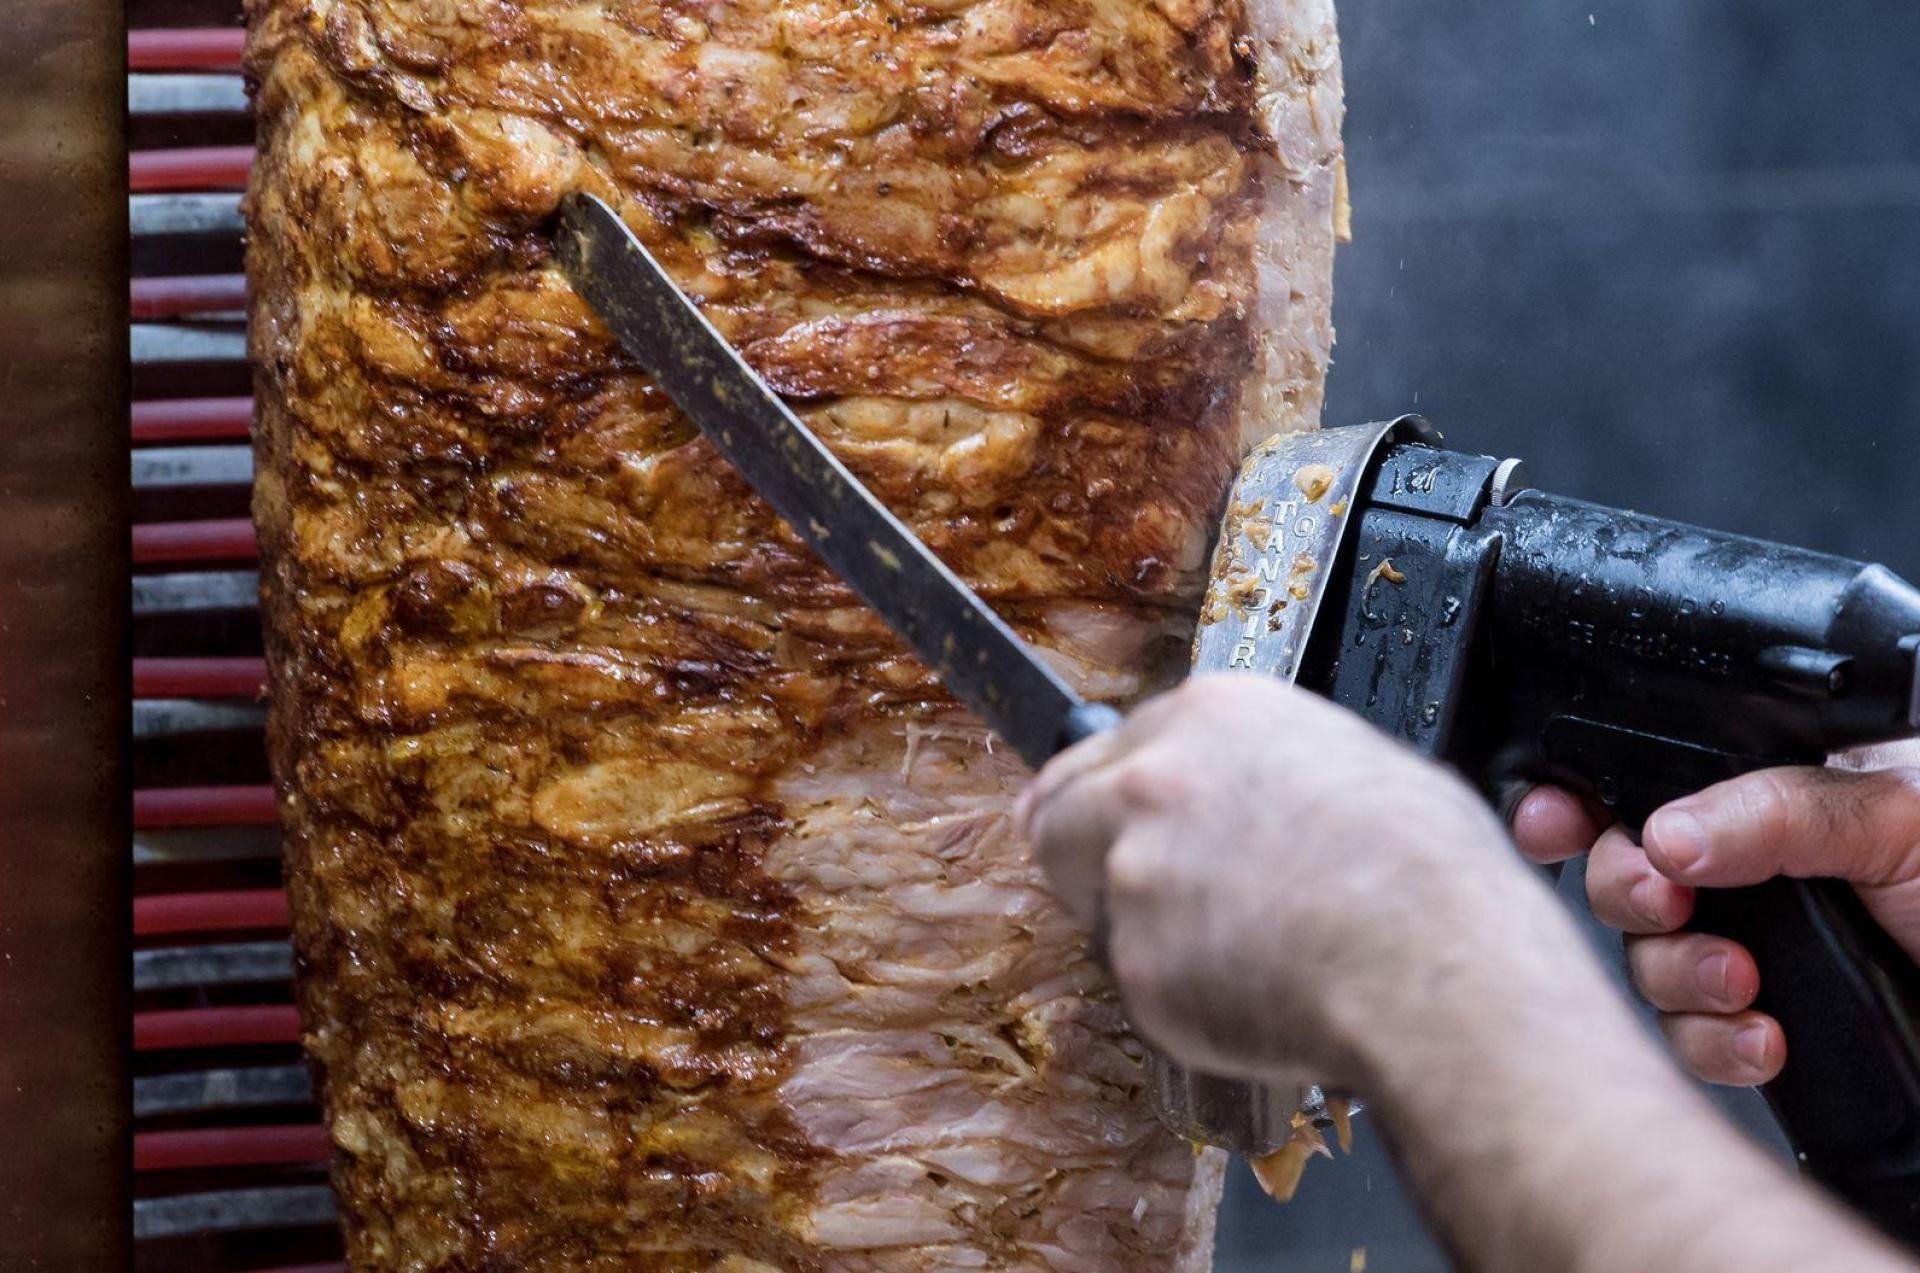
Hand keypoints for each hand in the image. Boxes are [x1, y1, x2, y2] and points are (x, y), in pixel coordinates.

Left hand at [1016, 673, 1548, 1088]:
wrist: (1438, 968)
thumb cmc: (1430, 875)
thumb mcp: (1358, 765)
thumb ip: (1264, 768)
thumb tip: (1257, 793)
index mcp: (1213, 715)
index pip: (1110, 749)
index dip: (1111, 796)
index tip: (1106, 822)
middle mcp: (1155, 780)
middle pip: (1059, 812)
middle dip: (1081, 854)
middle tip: (1120, 896)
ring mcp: (1136, 870)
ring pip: (1100, 908)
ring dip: (1144, 932)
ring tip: (1240, 953)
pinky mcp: (1136, 961)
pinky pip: (1143, 984)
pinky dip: (1182, 999)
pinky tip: (1254, 994)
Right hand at [1511, 742, 1919, 1084]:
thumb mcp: (1898, 818)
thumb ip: (1777, 809)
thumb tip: (1664, 829)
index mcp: (1773, 792)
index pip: (1646, 780)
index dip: (1583, 797)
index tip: (1556, 819)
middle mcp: (1751, 870)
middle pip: (1625, 871)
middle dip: (1629, 891)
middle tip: (1667, 900)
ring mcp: (1756, 949)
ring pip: (1648, 961)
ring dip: (1680, 976)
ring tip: (1742, 985)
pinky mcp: (1765, 1025)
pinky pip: (1692, 1038)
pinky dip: (1717, 1044)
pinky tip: (1765, 1039)